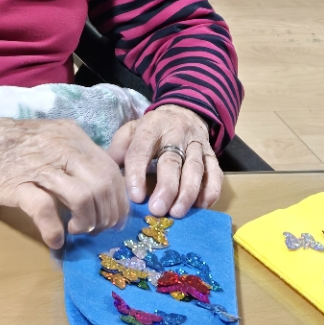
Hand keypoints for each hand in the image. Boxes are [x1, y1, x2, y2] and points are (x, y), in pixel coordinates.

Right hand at [0, 114, 128, 248]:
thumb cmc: (5, 147)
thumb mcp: (47, 141)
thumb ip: (73, 158)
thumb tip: (102, 187)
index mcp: (71, 134)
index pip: (110, 169)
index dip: (119, 199)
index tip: (116, 219)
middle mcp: (60, 146)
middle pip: (103, 184)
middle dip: (107, 215)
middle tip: (98, 231)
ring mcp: (38, 165)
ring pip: (83, 197)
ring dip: (87, 223)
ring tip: (77, 231)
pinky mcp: (16, 185)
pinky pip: (47, 211)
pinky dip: (56, 231)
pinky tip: (55, 240)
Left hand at [108, 106, 222, 218]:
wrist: (183, 111)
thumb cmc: (152, 129)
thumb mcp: (132, 129)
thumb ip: (120, 147)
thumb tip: (108, 172)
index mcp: (151, 127)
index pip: (142, 149)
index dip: (138, 172)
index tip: (135, 197)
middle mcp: (176, 134)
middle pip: (172, 161)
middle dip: (166, 187)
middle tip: (157, 210)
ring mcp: (196, 144)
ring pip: (195, 168)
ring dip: (187, 192)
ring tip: (177, 212)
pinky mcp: (211, 153)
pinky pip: (215, 171)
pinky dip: (211, 189)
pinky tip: (202, 206)